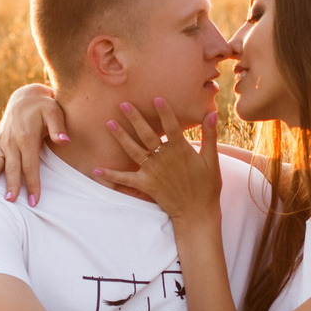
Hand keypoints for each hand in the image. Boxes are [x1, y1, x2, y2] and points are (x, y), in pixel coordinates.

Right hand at [0, 82, 66, 205]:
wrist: (26, 98)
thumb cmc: (43, 107)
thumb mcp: (54, 112)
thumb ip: (58, 128)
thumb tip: (64, 141)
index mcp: (26, 137)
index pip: (30, 165)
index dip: (32, 183)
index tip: (35, 200)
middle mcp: (10, 141)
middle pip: (11, 167)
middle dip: (11, 184)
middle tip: (11, 200)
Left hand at [98, 99, 222, 223]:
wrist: (197, 212)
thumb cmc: (207, 186)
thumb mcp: (212, 159)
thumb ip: (210, 135)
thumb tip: (213, 113)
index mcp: (181, 150)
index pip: (171, 126)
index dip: (164, 111)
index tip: (156, 98)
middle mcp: (164, 158)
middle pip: (147, 134)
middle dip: (135, 118)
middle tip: (123, 104)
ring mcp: (153, 171)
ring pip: (134, 150)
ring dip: (121, 137)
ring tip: (109, 123)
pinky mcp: (146, 184)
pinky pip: (126, 179)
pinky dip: (111, 175)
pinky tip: (97, 169)